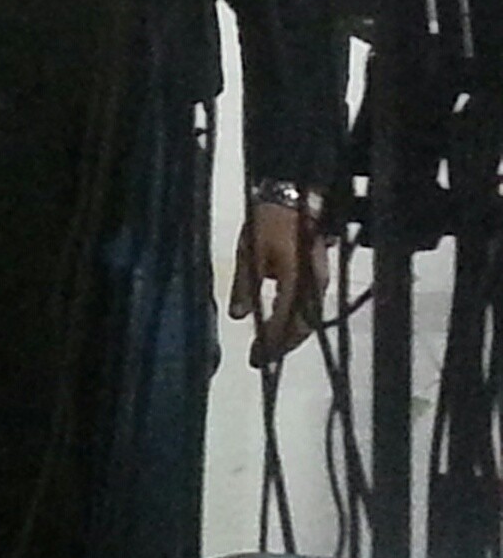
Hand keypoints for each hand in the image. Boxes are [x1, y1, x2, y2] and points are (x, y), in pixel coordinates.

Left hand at [230, 199, 327, 365]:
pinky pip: (310, 307)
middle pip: (302, 326)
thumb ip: (243, 286)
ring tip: (267, 350)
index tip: (256, 359)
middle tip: (260, 360)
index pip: (285, 321)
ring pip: (308, 318)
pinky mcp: (319, 276)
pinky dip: (296, 322)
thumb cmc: (268, 222)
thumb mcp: (248, 252)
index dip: (271, 342)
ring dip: (290, 336)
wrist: (295, 197)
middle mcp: (315, 284)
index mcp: (297, 280)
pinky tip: (281, 327)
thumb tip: (237, 317)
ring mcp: (321, 280)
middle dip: (281, 345)